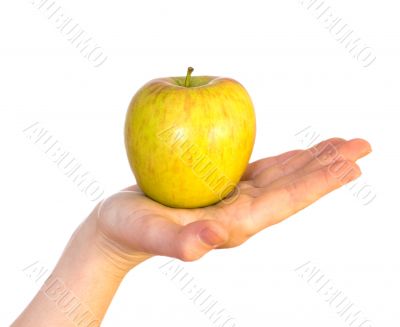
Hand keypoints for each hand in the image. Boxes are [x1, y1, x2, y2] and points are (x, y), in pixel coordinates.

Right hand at [91, 137, 370, 270]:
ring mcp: (234, 200)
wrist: (120, 228)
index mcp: (234, 223)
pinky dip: (284, 160)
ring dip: (312, 161)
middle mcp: (242, 213)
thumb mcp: (149, 233)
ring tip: (338, 146)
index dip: (318, 183)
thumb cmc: (130, 230)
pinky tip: (296, 155)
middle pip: (293, 187)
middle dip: (328, 167)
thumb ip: (180, 242)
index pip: (285, 200)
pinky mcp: (223, 189)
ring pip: (282, 177)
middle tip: (361, 145)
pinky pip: (261, 171)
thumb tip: (211, 239)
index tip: (350, 164)